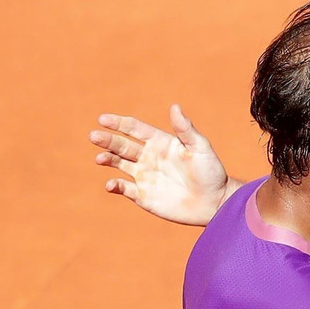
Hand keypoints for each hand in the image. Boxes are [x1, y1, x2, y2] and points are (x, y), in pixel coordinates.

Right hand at [89, 104, 234, 225]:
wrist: (215, 202)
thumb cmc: (211, 172)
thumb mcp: (200, 148)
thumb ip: (185, 129)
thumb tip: (175, 107)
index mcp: (160, 142)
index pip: (134, 129)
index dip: (119, 123)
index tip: (103, 119)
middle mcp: (148, 157)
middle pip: (122, 145)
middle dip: (107, 140)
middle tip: (94, 136)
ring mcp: (144, 176)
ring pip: (119, 164)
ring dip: (108, 160)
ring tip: (100, 158)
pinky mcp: (143, 195)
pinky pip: (124, 188)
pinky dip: (115, 186)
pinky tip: (111, 184)